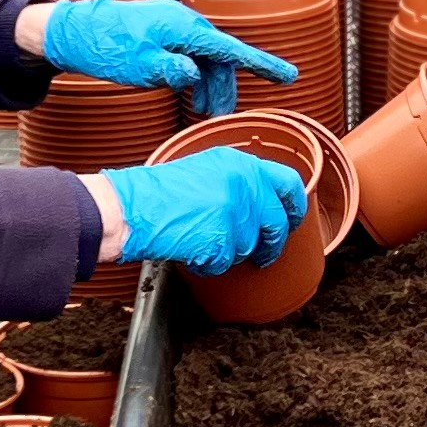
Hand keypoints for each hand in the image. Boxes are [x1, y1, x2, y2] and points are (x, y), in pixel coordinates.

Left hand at [38, 0, 293, 118]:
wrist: (77, 31)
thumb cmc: (108, 47)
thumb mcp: (139, 65)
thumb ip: (170, 70)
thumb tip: (194, 76)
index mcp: (186, 30)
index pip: (232, 50)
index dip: (263, 65)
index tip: (290, 76)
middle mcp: (187, 26)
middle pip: (221, 61)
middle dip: (223, 90)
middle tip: (215, 118)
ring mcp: (176, 30)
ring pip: (207, 62)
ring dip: (209, 87)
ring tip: (201, 114)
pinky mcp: (165, 35)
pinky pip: (192, 58)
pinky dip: (196, 79)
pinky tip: (189, 97)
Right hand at [107, 148, 305, 272]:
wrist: (131, 207)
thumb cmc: (159, 191)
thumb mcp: (206, 168)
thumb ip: (239, 179)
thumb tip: (265, 201)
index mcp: (241, 163)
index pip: (289, 183)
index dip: (296, 206)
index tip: (293, 220)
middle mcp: (243, 184)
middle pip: (276, 223)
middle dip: (271, 244)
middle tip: (263, 254)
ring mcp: (234, 212)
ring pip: (249, 246)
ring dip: (230, 252)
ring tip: (201, 240)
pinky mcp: (221, 238)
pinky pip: (226, 262)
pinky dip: (209, 264)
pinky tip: (191, 251)